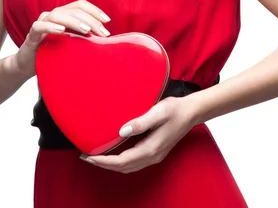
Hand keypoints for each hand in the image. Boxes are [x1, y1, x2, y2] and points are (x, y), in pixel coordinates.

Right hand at [7, 0, 110, 78]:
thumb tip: (107, 41)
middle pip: (73, 10)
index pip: (80, 5)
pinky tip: (62, 31)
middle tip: (102, 32)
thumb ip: (84, 39)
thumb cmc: (53, 53)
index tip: (107, 21)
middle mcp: (53, 15)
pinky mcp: (31, 34)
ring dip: (74, 21)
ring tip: (87, 30)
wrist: (28, 65)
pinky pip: (39, 26)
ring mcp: (42, 23)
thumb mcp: (72, 45)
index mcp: (64, 15)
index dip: (95, 10)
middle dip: (90, 19)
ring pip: (58, 14)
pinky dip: (51, 27)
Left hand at [80, 95, 198, 173]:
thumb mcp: (158, 112)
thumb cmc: (175, 109)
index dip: (104, 161)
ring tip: (96, 156)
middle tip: (86, 158)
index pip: (122, 161)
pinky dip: (121, 161)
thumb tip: (122, 132)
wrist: (191, 112)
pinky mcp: (155, 151)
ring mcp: (154, 156)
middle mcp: (152, 156)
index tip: (89, 157)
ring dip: (111, 164)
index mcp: (151, 149)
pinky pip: (134, 162)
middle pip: (123, 167)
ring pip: (128, 167)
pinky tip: (115, 153)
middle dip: (104, 164)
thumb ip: (140, 122)